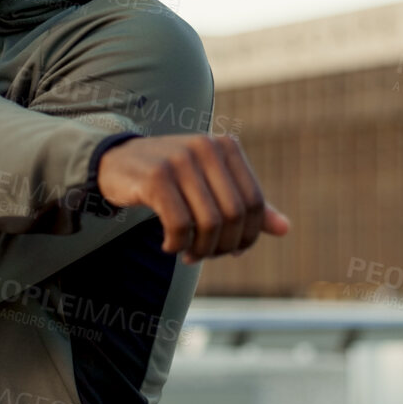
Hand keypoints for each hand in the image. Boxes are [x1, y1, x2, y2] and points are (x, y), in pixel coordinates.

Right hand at [96, 133, 290, 264]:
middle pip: (234, 215)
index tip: (232, 251)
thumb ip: (246, 204)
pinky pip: (179, 224)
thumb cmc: (171, 177)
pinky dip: (177, 244)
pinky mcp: (155, 177)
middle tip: (205, 255)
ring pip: (209, 222)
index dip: (249, 235)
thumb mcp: (210, 184)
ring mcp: (180, 160)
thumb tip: (285, 229)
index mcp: (226, 147)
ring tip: (188, 254)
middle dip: (223, 246)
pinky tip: (168, 246)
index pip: (255, 203)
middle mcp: (206, 148)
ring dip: (200, 249)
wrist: (117, 162)